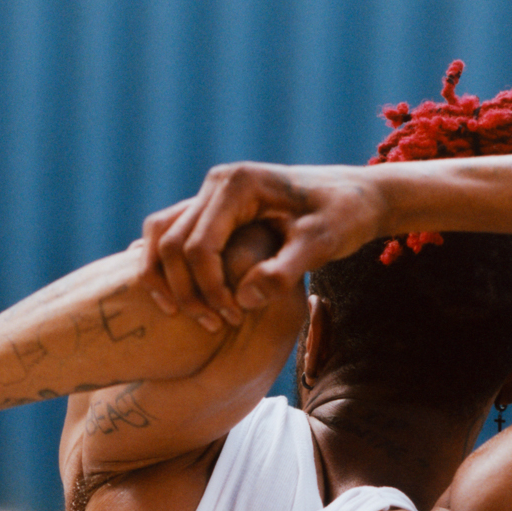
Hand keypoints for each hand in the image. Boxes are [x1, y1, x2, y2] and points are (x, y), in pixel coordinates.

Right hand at [140, 163, 387, 322]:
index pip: (199, 245)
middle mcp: (216, 184)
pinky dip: (164, 267)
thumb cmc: (341, 218)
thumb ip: (284, 272)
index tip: (234, 317)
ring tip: (188, 316)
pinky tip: (176, 299)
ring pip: (160, 238)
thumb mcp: (321, 245)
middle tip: (215, 325)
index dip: (210, 288)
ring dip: (166, 280)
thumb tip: (241, 300)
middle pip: (172, 244)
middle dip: (187, 290)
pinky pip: (169, 236)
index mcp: (238, 185)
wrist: (351, 197)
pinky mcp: (211, 210)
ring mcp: (209, 195)